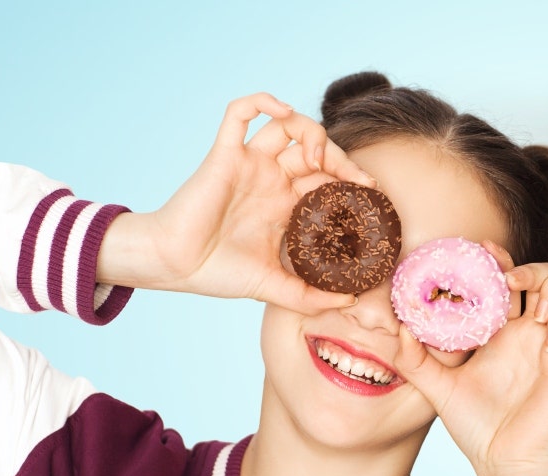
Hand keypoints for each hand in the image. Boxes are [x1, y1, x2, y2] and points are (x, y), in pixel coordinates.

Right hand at [98, 93, 376, 312]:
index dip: (353, 179)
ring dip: (311, 132)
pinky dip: (262, 102)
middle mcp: (270, 179)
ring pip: (286, 126)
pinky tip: (281, 110)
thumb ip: (311, 296)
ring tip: (320, 159)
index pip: (328, 178)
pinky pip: (239, 113)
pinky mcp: (224, 154)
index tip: (373, 194)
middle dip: (342, 158)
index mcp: (285, 203)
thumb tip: (349, 301)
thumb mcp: (275, 287)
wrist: (175, 267)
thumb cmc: (218, 273)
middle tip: (359, 181)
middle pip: (315, 150)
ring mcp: (248, 164)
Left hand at [393, 244, 547, 475]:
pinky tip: (545, 333)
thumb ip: (416, 360)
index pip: (505, 281)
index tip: (482, 249)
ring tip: (531, 305)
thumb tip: (400, 328)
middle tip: (507, 279)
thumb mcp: (437, 388)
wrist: (502, 459)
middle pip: (540, 276)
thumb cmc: (474, 427)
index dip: (498, 259)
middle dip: (527, 266)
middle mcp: (527, 331)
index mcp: (499, 331)